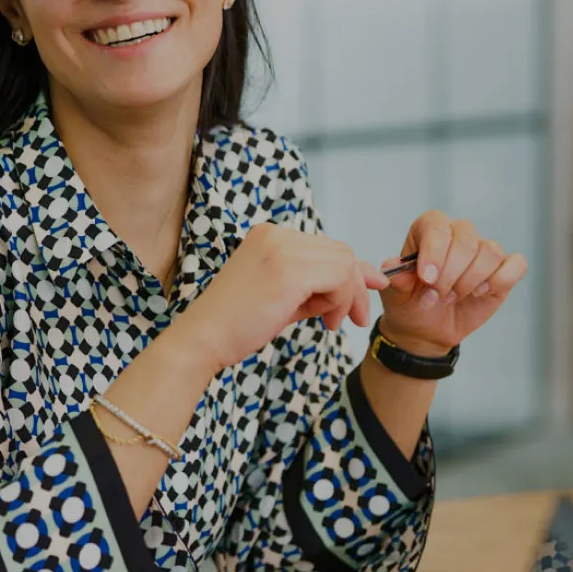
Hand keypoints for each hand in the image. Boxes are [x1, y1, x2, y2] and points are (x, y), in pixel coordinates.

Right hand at [171, 223, 387, 374]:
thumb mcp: (283, 294)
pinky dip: (340, 302)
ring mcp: (282, 249)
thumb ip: (318, 283)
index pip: (327, 247)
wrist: (205, 337)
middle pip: (341, 252)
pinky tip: (324, 321)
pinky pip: (340, 279)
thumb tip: (368, 279)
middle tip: (353, 319)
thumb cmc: (238, 322)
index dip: (350, 274)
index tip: (360, 300)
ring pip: (344, 265)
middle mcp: (276, 235)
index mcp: (269, 235)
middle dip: (355, 288)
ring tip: (329, 322)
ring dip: (346, 297)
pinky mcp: (290, 271)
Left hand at [377, 211, 527, 357]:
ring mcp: (482, 252)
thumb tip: (393, 265)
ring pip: (490, 252)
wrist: (426, 327)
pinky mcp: (503, 270)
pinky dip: (499, 280)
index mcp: (427, 230)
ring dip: (469, 281)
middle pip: (465, 240)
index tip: (426, 279)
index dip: (433, 251)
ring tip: (450, 297)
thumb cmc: (409, 303)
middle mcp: (457, 234)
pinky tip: (479, 293)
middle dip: (451, 273)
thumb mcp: (394, 294)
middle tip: (436, 296)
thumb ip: (395, 279)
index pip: (436, 225)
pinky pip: (516, 264)